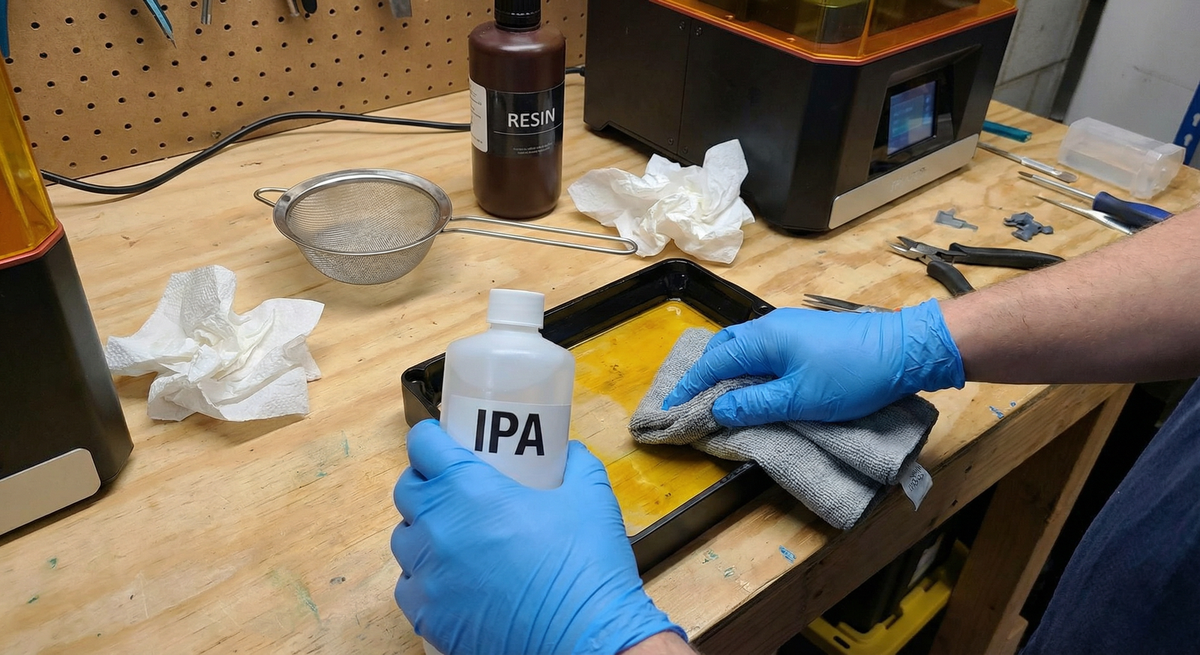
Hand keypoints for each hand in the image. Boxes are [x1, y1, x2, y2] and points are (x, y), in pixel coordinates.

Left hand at [392, 420, 684, 654]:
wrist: (585, 640)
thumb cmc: (586, 567)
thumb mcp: (591, 498)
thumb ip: (577, 465)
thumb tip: (570, 452)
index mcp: (468, 490)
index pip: (423, 446)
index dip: (432, 439)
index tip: (444, 442)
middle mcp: (437, 529)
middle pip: (408, 491)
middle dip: (427, 483)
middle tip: (456, 489)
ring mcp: (428, 576)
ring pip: (405, 540)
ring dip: (424, 532)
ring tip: (458, 538)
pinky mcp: (428, 617)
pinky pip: (410, 586)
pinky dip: (426, 578)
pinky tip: (456, 580)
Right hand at [661, 300, 963, 423]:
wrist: (905, 350)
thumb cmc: (850, 376)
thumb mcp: (798, 399)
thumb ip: (754, 405)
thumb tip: (716, 408)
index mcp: (763, 338)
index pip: (713, 362)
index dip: (689, 386)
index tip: (670, 408)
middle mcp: (771, 326)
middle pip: (725, 347)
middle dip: (705, 373)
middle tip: (693, 401)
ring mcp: (791, 327)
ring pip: (745, 347)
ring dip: (728, 370)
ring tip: (720, 397)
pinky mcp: (808, 335)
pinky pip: (764, 349)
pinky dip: (749, 367)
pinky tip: (756, 386)